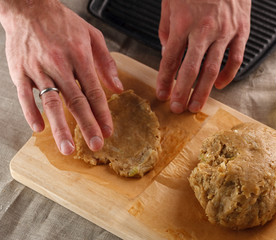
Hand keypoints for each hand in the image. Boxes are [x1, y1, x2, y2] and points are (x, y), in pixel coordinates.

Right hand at [0, 0, 122, 154]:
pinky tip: (39, 129)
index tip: (108, 131)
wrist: (28, 7)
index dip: (102, 113)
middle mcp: (59, 64)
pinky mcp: (19, 71)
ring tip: (67, 148)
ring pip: (50, 102)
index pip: (94, 91)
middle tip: (95, 145)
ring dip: (59, 127)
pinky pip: (25, 96)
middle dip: (87, 125)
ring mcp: (38, 69)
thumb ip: (106, 63)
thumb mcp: (92, 36)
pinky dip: (31, 113)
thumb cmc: (63, 23)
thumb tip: (118, 88)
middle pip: (75, 101)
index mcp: (79, 56)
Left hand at [157, 0, 250, 112]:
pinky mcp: (241, 31)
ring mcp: (224, 32)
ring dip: (203, 91)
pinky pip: (236, 58)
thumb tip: (168, 52)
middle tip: (177, 108)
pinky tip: (219, 85)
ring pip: (213, 69)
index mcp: (183, 23)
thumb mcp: (171, 3)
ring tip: (196, 105)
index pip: (170, 59)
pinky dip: (228, 75)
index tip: (161, 94)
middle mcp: (204, 30)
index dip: (165, 80)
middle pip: (191, 69)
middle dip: (182, 92)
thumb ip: (167, 29)